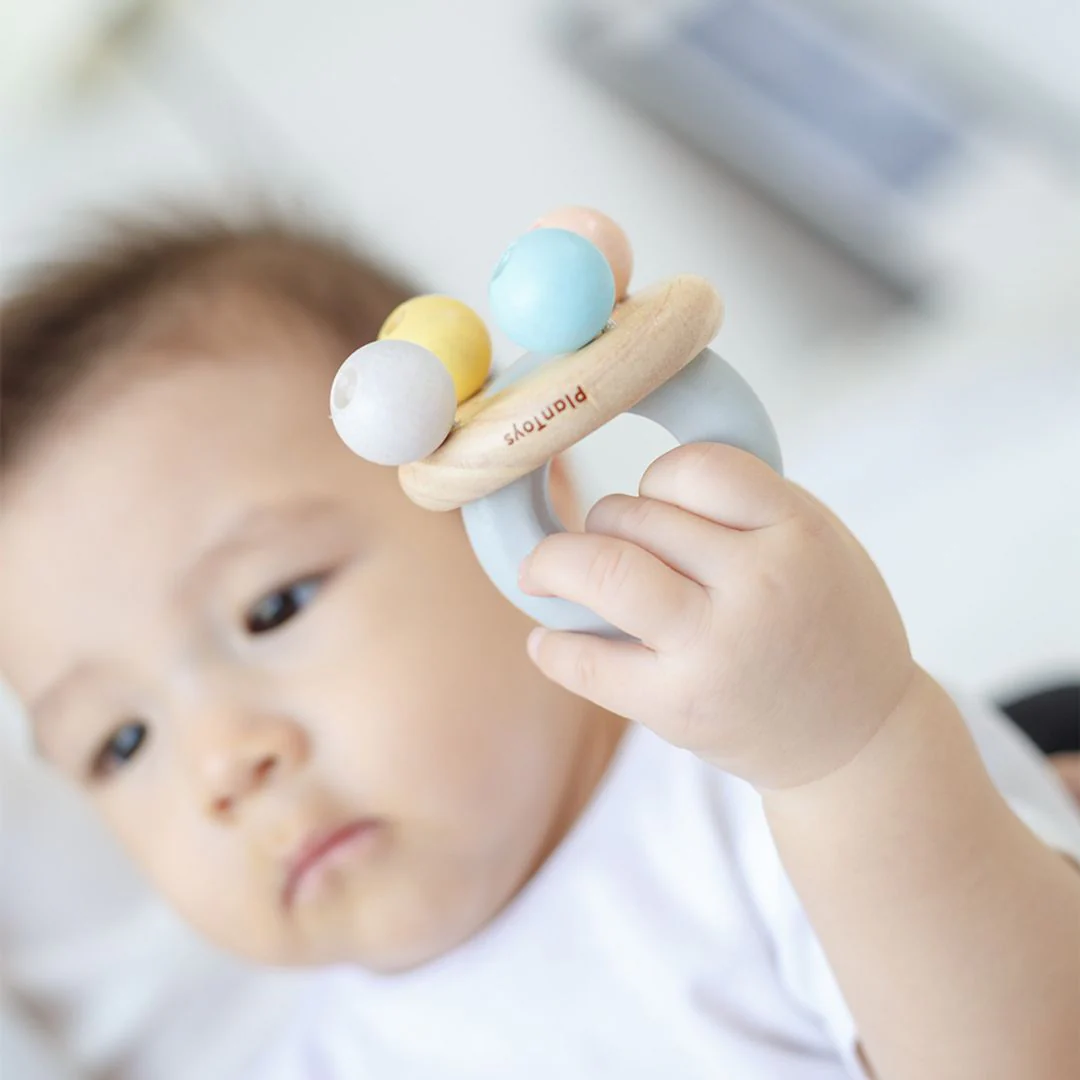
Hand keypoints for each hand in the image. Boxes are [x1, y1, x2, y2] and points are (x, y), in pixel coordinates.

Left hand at [521, 443, 916, 788]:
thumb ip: (746, 505)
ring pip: (601, 570)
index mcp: (798, 533)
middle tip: (608, 544)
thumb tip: (640, 485)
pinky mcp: (677, 708)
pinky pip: (586, 662)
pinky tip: (550, 639)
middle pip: (636, 516)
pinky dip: (552, 645)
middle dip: (609, 522)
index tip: (654, 499)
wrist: (860, 741)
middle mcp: (757, 586)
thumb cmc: (829, 627)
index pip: (697, 468)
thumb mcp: (820, 540)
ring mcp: (713, 649)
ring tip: (545, 573)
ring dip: (557, 563)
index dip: (662, 477)